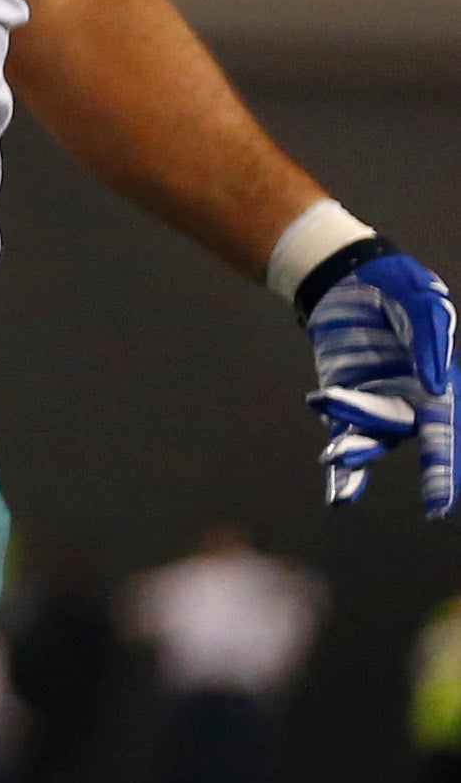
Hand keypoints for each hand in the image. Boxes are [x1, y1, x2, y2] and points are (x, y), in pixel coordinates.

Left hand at [301, 241, 458, 512]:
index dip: (443, 468)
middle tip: (414, 494)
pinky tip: (338, 493)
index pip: (446, 431)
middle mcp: (412, 401)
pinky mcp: (342, 401)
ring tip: (336, 457)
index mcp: (439, 384)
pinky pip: (341, 433)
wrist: (350, 276)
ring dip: (356, 452)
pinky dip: (340, 466)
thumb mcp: (422, 304)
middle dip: (410, 463)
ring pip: (371, 438)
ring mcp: (375, 404)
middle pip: (407, 434)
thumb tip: (435, 388)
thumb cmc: (399, 288)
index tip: (439, 506)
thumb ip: (431, 342)